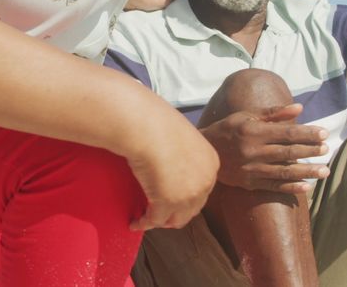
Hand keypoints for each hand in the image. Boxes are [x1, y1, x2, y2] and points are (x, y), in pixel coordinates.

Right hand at [126, 113, 219, 230]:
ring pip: (176, 219)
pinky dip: (143, 223)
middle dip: (177, 213)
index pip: (202, 189)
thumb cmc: (158, 124)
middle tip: (161, 214)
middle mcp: (205, 182)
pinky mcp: (168, 204)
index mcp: (211, 163)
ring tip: (148, 219)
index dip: (188, 198)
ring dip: (162, 221)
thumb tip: (171, 162)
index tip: (175, 201)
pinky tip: (135, 222)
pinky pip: (155, 220)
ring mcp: (189, 195)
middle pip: (193, 208)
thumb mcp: (182, 137)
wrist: (147, 127)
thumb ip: (183, 154)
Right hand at [201, 103, 330, 193]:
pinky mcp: (249, 182)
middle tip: (327, 150)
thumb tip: (299, 108)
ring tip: (324, 171)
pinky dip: (291, 187)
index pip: (286, 133)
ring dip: (306, 171)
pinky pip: (273, 186)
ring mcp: (251, 169)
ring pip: (284, 171)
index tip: (324, 133)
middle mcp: (254, 151)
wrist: (204, 151)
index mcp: (254, 132)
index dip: (307, 133)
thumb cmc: (228, 129)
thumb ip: (274, 113)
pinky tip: (306, 187)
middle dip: (310, 151)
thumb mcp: (247, 116)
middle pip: (288, 152)